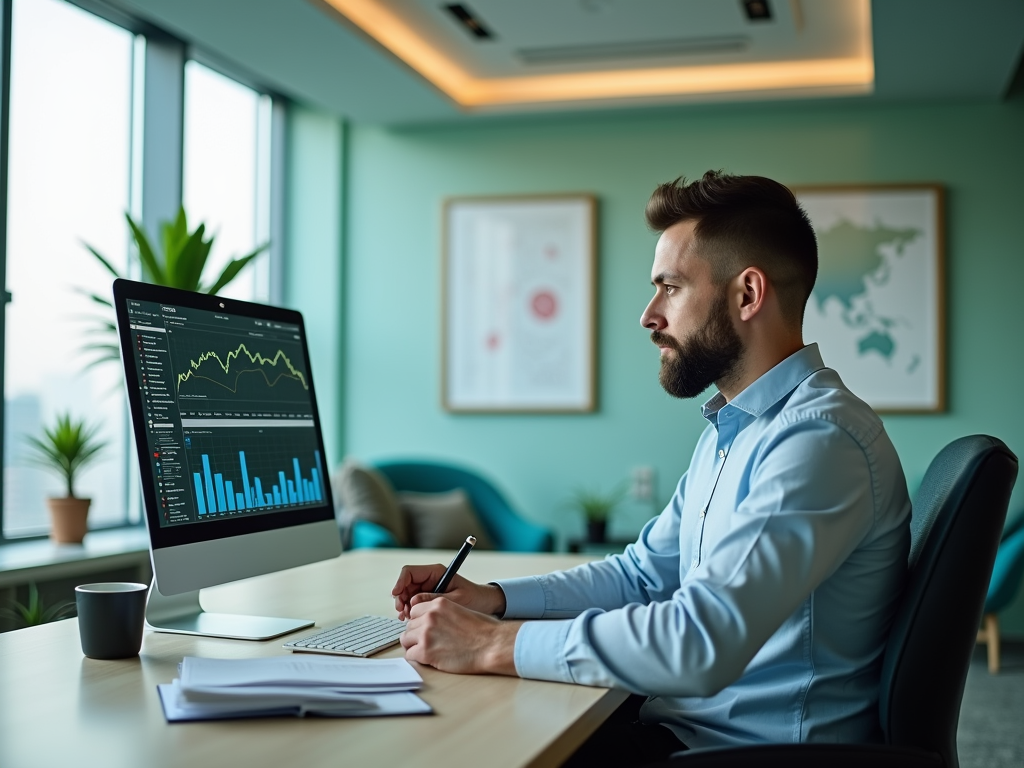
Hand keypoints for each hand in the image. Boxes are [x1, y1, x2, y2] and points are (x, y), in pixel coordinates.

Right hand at [392, 563, 505, 619]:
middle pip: (405, 584)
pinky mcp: (428, 599)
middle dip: (400, 597)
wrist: (485, 604)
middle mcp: (429, 578)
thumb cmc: (474, 598)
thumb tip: (413, 602)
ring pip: (406, 594)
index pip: (410, 572)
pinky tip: (410, 618)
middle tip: (402, 612)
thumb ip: (435, 599)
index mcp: (436, 571)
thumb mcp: (456, 599)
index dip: (400, 582)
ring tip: (406, 617)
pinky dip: (409, 610)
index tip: (396, 594)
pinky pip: (412, 603)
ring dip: (404, 605)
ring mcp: (427, 588)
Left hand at [400, 597, 520, 674]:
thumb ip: (442, 613)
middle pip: (409, 626)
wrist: (491, 645)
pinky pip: (410, 655)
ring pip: (406, 640)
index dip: (419, 621)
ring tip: (428, 651)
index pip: (415, 611)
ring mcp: (426, 634)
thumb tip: (431, 623)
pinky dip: (417, 658)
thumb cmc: (484, 630)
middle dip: (416, 634)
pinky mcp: (425, 652)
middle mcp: (429, 616)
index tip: (425, 628)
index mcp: (438, 604)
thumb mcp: (461, 610)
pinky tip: (430, 659)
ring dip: (415, 646)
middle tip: (429, 642)